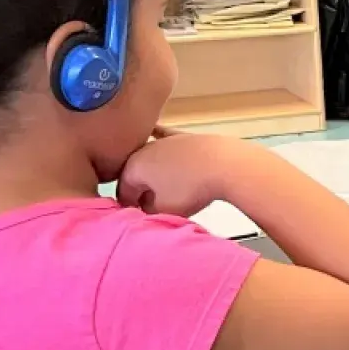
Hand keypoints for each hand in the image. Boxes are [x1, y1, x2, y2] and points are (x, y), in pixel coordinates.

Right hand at [117, 129, 257, 217]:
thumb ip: (149, 211)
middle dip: (141, 192)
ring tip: (165, 190)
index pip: (123, 191)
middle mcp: (143, 149)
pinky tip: (153, 132)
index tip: (139, 218)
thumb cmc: (192, 188)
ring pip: (150, 159)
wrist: (225, 164)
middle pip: (136, 175)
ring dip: (153, 173)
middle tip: (153, 208)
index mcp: (133, 167)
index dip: (130, 207)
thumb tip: (146, 208)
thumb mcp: (165, 209)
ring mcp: (164, 140)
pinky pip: (165, 137)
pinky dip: (160, 138)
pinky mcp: (183, 137)